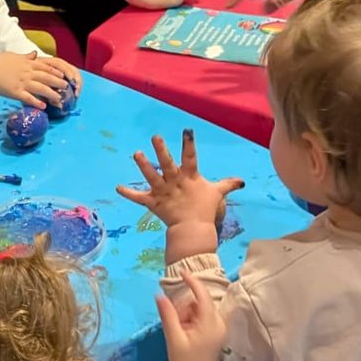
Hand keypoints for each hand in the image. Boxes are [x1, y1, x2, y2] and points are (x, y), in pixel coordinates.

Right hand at [0, 50, 81, 107]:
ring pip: (41, 88)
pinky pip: (29, 98)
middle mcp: (27, 73)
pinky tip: (43, 106)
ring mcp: (22, 83)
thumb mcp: (13, 56)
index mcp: (27, 63)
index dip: (55, 72)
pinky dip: (37, 102)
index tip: (63, 75)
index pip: (46, 67)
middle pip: (47, 78)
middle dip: (57, 82)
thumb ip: (26, 56)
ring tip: (58, 99)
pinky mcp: (16, 92)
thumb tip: (34, 54)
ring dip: (51, 94)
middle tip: (65, 87)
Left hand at [116, 129, 242, 229]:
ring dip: (143, 166)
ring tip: (136, 154)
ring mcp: (163, 192)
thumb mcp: (216, 193)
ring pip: (152, 177)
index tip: (186, 130)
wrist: (193, 230)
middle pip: (168, 164)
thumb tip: (242, 181)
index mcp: (189, 177)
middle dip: (162, 151)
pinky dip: (128, 193)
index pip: (190, 157)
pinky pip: (139, 198)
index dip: (189, 144)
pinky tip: (118, 187)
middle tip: (155, 137)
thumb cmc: (204, 209)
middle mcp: (175, 182)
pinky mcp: (154, 203)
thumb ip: (227, 184)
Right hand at [157, 266, 227, 360]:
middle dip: (185, 308)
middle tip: (177, 326)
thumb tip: (159, 294)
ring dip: (186, 315)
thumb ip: (168, 315)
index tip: (181, 272)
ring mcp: (218, 327)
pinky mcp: (215, 332)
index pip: (203, 295)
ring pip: (199, 309)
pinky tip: (185, 334)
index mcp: (210, 324)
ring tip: (180, 333)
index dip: (192, 282)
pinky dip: (191, 320)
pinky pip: (201, 317)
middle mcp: (219, 323)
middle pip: (199, 302)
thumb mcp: (174, 338)